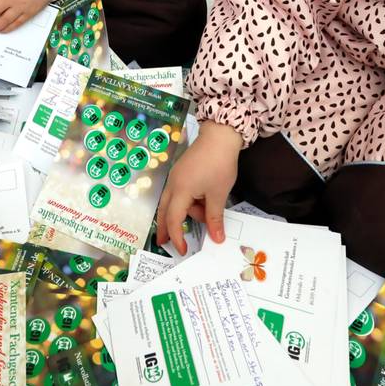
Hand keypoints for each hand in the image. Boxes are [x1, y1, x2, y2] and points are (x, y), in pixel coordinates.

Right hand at [156, 121, 242, 254]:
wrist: (220, 135)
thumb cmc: (219, 164)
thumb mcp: (218, 194)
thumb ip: (215, 218)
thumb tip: (217, 238)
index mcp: (180, 190)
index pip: (174, 220)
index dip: (177, 237)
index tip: (183, 250)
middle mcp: (173, 183)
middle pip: (164, 210)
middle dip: (165, 227)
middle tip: (164, 242)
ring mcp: (176, 176)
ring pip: (174, 201)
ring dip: (186, 212)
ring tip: (206, 214)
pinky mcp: (182, 171)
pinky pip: (179, 192)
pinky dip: (187, 202)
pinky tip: (201, 203)